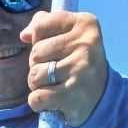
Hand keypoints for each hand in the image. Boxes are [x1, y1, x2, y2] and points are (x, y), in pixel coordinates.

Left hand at [21, 10, 108, 127]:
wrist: (103, 98)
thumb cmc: (79, 63)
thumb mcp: (70, 36)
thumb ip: (46, 26)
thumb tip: (24, 35)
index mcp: (85, 24)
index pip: (41, 25)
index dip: (37, 40)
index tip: (51, 50)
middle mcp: (85, 45)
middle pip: (36, 53)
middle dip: (37, 65)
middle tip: (53, 73)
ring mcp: (80, 71)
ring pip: (35, 75)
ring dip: (37, 85)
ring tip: (53, 86)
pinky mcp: (73, 96)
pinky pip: (37, 97)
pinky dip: (38, 103)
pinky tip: (51, 102)